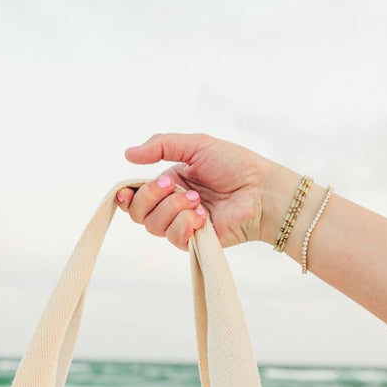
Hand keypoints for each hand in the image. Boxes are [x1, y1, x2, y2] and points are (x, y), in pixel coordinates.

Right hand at [115, 131, 287, 251]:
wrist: (260, 190)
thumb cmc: (234, 165)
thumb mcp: (196, 145)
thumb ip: (161, 145)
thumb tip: (127, 153)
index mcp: (170, 183)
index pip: (136, 195)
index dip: (126, 195)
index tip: (126, 191)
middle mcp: (172, 206)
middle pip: (138, 213)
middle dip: (150, 197)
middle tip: (172, 186)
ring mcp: (182, 225)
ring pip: (153, 226)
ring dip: (173, 209)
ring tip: (198, 200)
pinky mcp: (194, 241)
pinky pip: (173, 238)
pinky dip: (185, 224)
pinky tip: (203, 216)